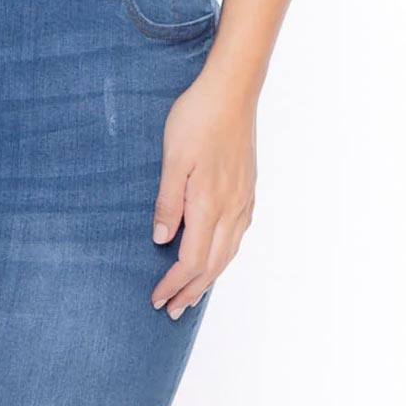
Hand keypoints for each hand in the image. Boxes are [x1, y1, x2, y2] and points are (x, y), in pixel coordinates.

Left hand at [150, 67, 256, 316]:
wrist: (231, 92)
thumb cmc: (197, 119)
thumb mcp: (173, 158)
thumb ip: (168, 201)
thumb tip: (161, 239)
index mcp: (209, 204)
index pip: (191, 260)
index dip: (173, 284)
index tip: (156, 299)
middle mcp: (231, 209)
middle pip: (212, 265)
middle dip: (191, 291)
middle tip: (171, 312)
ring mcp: (243, 200)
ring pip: (227, 253)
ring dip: (208, 278)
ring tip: (192, 295)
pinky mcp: (248, 190)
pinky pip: (237, 236)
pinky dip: (223, 257)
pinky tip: (216, 257)